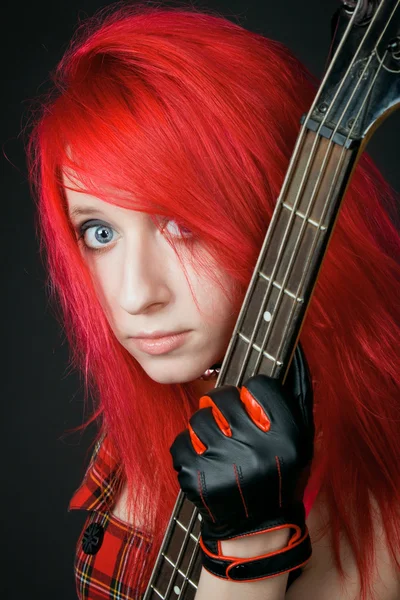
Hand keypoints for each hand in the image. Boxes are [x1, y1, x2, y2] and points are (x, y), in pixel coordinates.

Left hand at [170, 343, 313, 581]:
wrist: (257, 531)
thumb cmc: (280, 475)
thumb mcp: (301, 440)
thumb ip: (296, 396)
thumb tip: (295, 350)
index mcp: (289, 438)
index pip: (260, 384)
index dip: (255, 392)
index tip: (255, 406)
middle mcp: (259, 452)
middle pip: (224, 396)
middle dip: (225, 406)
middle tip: (233, 426)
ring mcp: (225, 467)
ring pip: (199, 418)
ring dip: (206, 428)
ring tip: (220, 447)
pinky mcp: (197, 480)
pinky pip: (181, 441)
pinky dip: (189, 449)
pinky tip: (206, 464)